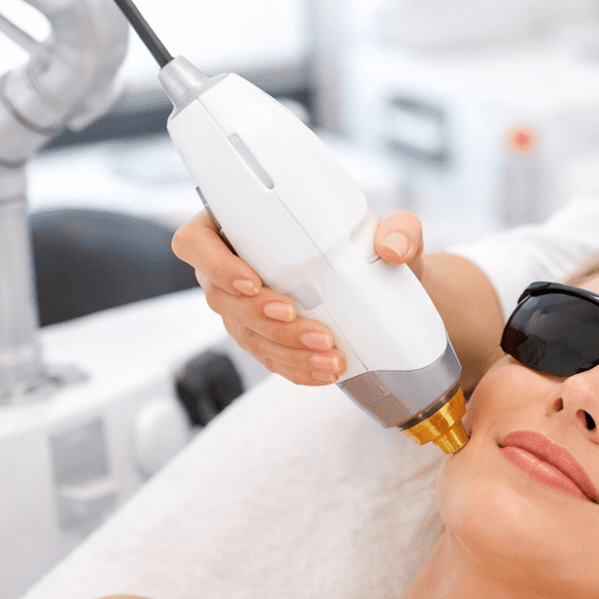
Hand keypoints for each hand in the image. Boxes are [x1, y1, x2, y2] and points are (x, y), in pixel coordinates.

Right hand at [170, 209, 426, 385]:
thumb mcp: (395, 230)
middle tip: (311, 329)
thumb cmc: (372, 246)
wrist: (385, 288)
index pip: (196, 242)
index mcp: (235, 224)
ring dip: (285, 351)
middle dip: (263, 320)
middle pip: (221, 299)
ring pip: (245, 335)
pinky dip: (295, 369)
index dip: (215, 265)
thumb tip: (393, 248)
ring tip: (329, 357)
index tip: (253, 282)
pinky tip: (324, 374)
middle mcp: (230, 267)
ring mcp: (242, 308)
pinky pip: (268, 359)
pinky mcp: (263, 338)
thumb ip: (402, 229)